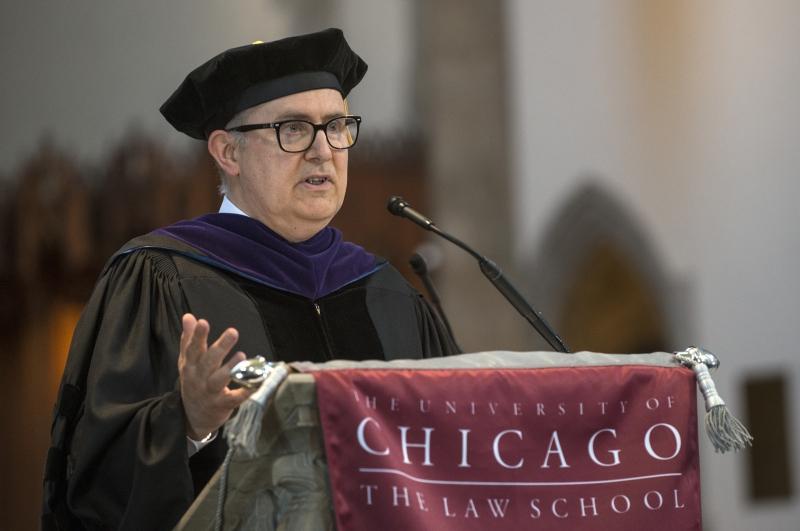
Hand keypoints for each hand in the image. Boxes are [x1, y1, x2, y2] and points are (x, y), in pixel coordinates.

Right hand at [178, 313, 253, 439]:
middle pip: (209, 361)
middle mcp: (199, 378)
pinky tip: (255, 384)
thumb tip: (189, 317)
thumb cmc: (193, 382)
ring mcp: (210, 392)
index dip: (197, 336)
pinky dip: (244, 392)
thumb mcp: (187, 362)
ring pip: (220, 379)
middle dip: (220, 347)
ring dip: (231, 368)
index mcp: (190, 366)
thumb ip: (189, 339)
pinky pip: (234, 398)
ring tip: (242, 356)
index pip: (193, 349)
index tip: (202, 322)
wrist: (192, 417)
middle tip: (233, 332)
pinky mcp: (222, 404)